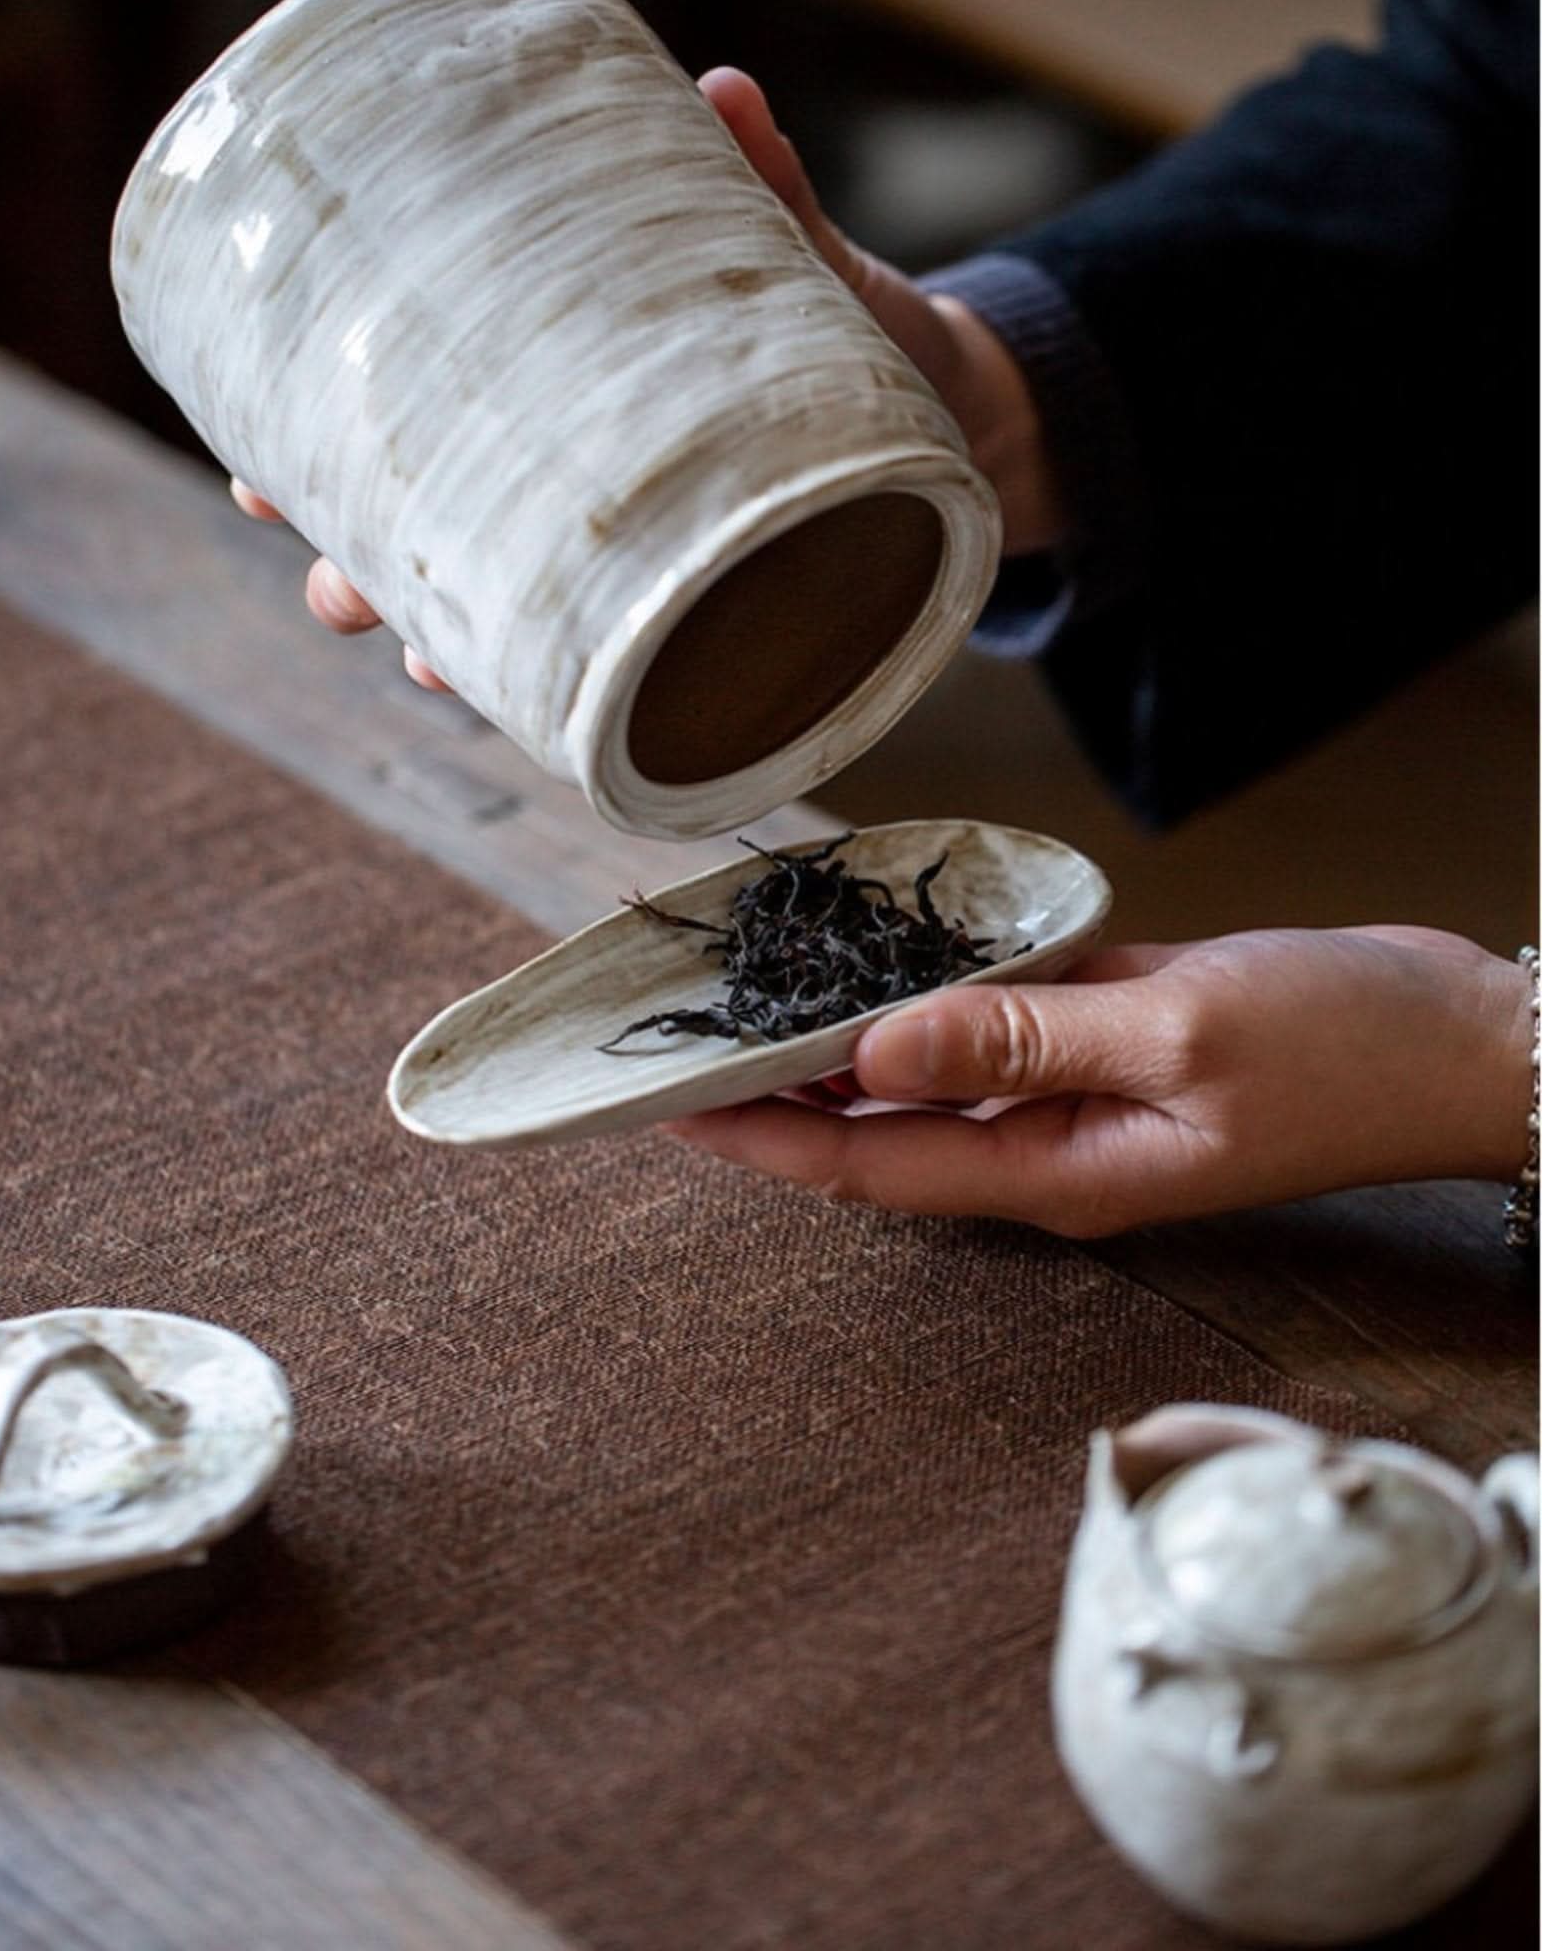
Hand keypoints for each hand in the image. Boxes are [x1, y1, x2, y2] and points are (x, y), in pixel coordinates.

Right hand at [230, 65, 1062, 689]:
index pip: (408, 452)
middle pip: (428, 561)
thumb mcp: (799, 262)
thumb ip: (761, 189)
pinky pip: (635, 689)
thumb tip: (724, 92)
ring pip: (510, 639)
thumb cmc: (847, 332)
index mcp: (551, 422)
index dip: (318, 470)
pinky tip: (556, 721)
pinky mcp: (718, 631)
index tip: (258, 474)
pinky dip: (592, 707)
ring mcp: (637, 579)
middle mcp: (571, 512)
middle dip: (366, 578)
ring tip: (431, 661)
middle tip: (335, 580)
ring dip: (457, 656)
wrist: (958, 416)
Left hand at [665, 927, 1532, 1236]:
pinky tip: (871, 945)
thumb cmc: (1344, 1048)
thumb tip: (873, 1049)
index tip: (660, 1102)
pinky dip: (924, 986)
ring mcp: (1071, 1094)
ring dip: (834, 1031)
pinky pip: (986, 1020)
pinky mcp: (1101, 1040)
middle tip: (675, 1025)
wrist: (1457, 1037)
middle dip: (770, 1086)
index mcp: (1053, 1172)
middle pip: (873, 1125)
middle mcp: (1044, 1145)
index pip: (865, 1168)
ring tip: (739, 983)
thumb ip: (1021, 1040)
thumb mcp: (1178, 1034)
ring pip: (921, 1070)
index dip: (756, 1139)